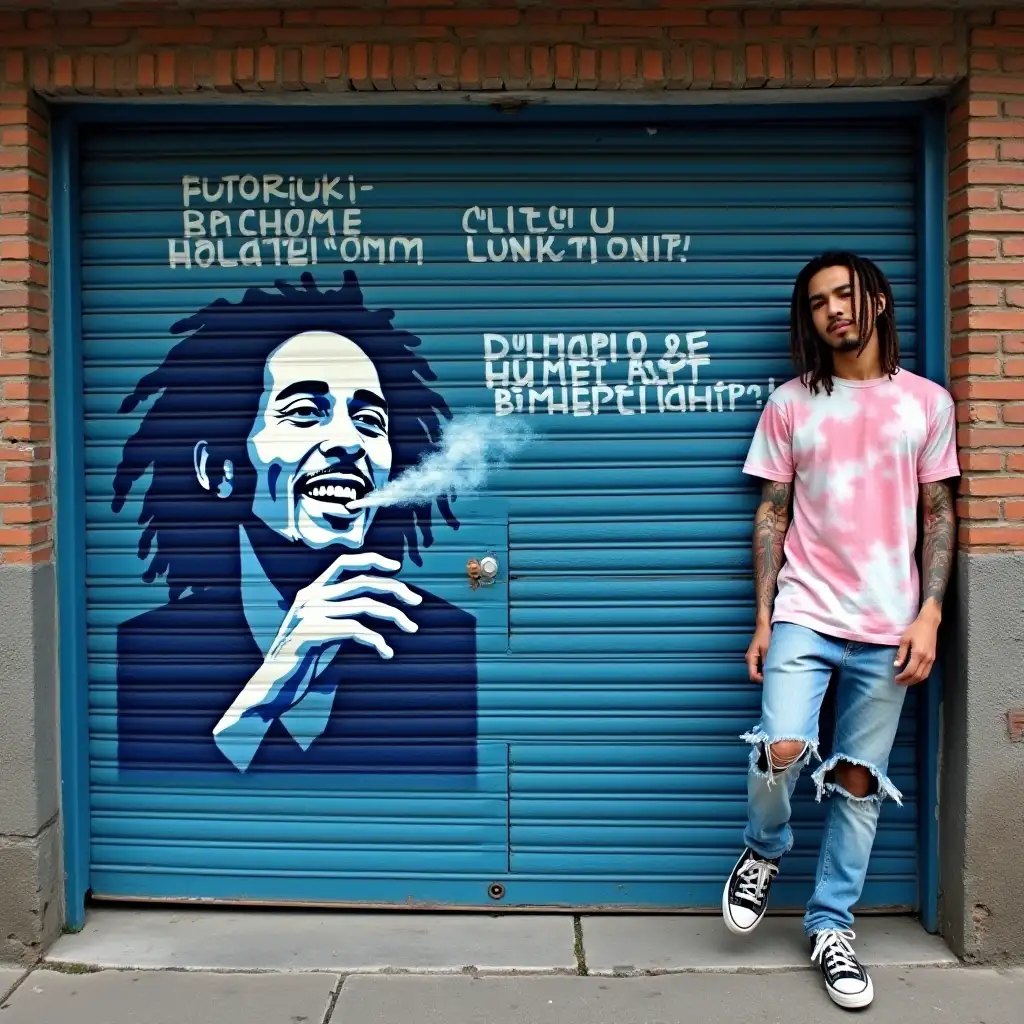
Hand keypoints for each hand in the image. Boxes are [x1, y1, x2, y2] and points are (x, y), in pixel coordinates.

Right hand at [269, 551, 420, 668]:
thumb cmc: (302, 661)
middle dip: (395, 589)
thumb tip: (380, 605)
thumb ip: (342, 614)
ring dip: (395, 615)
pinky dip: (378, 640)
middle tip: (417, 602)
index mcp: (311, 592)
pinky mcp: (311, 633)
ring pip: (365, 605)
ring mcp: (309, 614)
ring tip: (412, 628)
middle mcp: (309, 597)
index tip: (397, 567)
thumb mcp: (324, 630)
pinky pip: (356, 629)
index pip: (344, 563)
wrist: (272, 687)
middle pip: (362, 582)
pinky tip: (387, 652)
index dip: (371, 560)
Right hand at [745, 623, 771, 682]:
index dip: (761, 680)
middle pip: (755, 675)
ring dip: (766, 672)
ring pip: (758, 671)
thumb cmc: (765, 636)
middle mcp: (750, 659)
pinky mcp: (757, 656)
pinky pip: (760, 666)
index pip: (753, 676)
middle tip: (775, 677)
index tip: (772, 680)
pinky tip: (774, 665)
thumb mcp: (767, 650)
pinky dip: (766, 668)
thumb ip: (767, 663)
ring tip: (776, 670)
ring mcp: (753, 658)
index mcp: (750, 658)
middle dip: (764, 678)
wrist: (764, 625)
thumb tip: (769, 675)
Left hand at [894, 612, 938, 685]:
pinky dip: (920, 677)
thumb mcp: (904, 639)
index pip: (910, 671)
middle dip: (908, 681)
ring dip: (914, 681)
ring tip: (905, 682)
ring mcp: (931, 659)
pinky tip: (913, 676)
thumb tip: (896, 665)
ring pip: (924, 676)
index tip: (895, 679)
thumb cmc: (915, 629)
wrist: (929, 623)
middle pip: (918, 676)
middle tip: (898, 683)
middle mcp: (927, 659)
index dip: (903, 677)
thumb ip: (901, 653)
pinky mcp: (933, 658)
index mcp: (918, 654)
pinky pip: (927, 671)